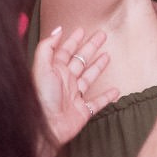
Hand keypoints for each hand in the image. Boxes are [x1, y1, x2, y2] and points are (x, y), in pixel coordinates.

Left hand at [33, 26, 120, 150]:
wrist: (46, 127)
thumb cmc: (41, 98)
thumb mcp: (41, 67)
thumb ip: (47, 47)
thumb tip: (57, 30)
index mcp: (54, 70)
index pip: (65, 51)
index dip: (73, 40)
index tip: (82, 30)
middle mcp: (65, 81)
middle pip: (80, 60)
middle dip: (90, 47)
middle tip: (102, 36)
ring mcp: (74, 96)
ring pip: (89, 78)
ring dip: (98, 66)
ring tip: (107, 55)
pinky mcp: (82, 111)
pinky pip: (98, 102)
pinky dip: (107, 96)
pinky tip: (115, 90)